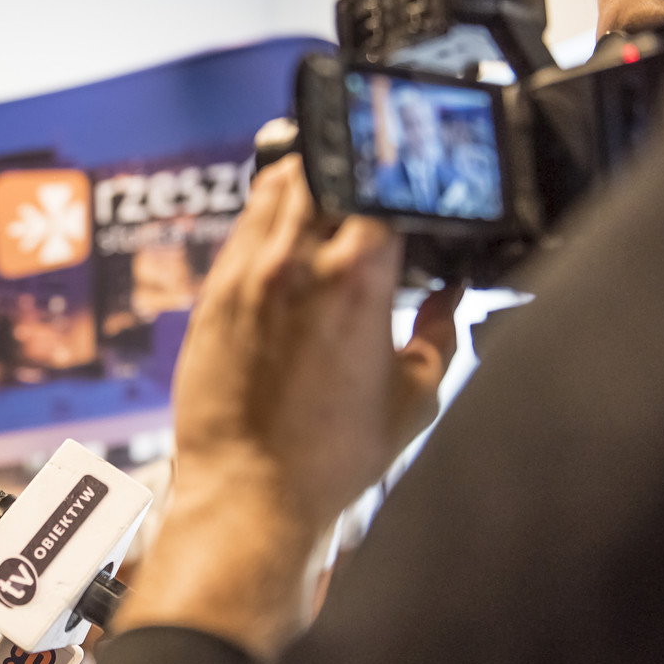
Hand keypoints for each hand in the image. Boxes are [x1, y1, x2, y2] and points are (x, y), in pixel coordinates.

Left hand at [114, 158, 458, 654]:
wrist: (249, 491)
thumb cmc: (331, 457)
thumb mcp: (415, 397)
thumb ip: (440, 332)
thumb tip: (452, 296)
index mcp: (358, 279)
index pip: (382, 187)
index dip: (399, 184)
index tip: (409, 190)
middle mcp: (297, 263)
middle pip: (325, 172)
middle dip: (351, 173)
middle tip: (369, 182)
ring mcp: (246, 273)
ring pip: (274, 188)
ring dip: (305, 180)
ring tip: (327, 190)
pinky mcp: (211, 294)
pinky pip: (241, 228)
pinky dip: (267, 217)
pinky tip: (285, 229)